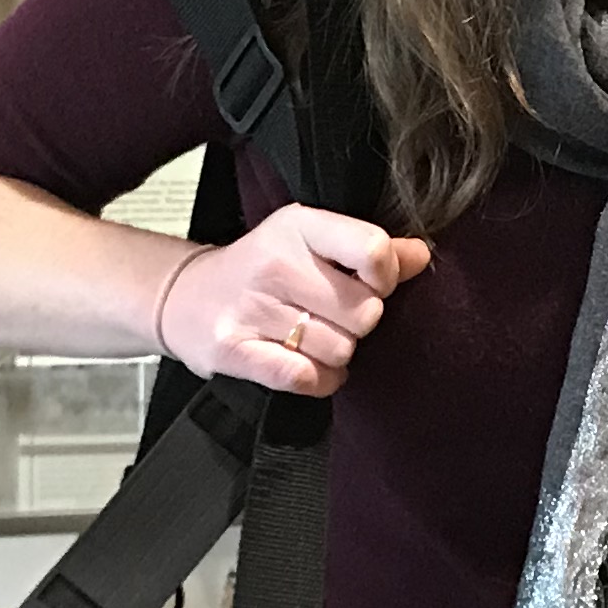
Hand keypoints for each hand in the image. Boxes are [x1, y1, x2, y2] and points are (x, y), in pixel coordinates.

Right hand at [157, 205, 433, 395]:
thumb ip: (369, 250)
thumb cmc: (264, 271)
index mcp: (299, 227)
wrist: (186, 297)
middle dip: (359, 323)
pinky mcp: (233, 350)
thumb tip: (421, 255)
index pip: (371, 249)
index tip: (374, 283)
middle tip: (334, 316)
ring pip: (341, 351)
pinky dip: (319, 380)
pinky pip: (306, 378)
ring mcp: (251, 308)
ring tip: (314, 339)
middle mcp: (274, 263)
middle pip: (365, 313)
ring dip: (337, 354)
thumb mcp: (312, 245)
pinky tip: (310, 366)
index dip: (386, 276)